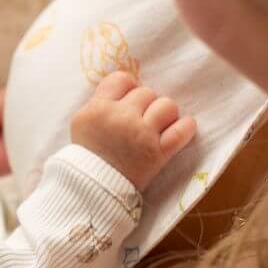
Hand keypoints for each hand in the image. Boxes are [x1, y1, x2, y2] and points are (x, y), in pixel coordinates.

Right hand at [71, 71, 195, 191]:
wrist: (93, 189)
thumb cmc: (88, 154)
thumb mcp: (82, 120)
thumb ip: (101, 100)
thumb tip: (127, 86)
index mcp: (99, 108)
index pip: (122, 79)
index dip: (128, 87)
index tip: (129, 100)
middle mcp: (121, 118)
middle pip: (146, 92)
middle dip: (145, 104)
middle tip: (141, 119)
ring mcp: (142, 135)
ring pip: (167, 105)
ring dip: (165, 113)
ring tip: (159, 125)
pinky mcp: (158, 153)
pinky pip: (182, 130)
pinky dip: (186, 127)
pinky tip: (183, 127)